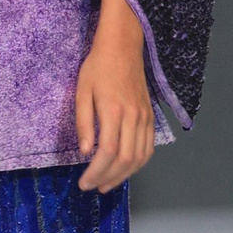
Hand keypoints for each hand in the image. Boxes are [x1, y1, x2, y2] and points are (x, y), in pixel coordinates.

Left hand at [75, 0, 155, 194]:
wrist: (123, 46)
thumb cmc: (98, 67)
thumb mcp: (82, 91)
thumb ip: (84, 123)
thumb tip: (85, 151)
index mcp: (113, 111)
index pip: (107, 152)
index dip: (96, 172)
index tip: (84, 183)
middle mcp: (133, 117)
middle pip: (125, 159)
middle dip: (108, 178)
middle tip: (93, 186)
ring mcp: (145, 117)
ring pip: (139, 157)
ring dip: (124, 175)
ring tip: (107, 183)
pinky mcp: (150, 116)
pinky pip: (149, 147)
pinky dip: (138, 163)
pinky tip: (125, 168)